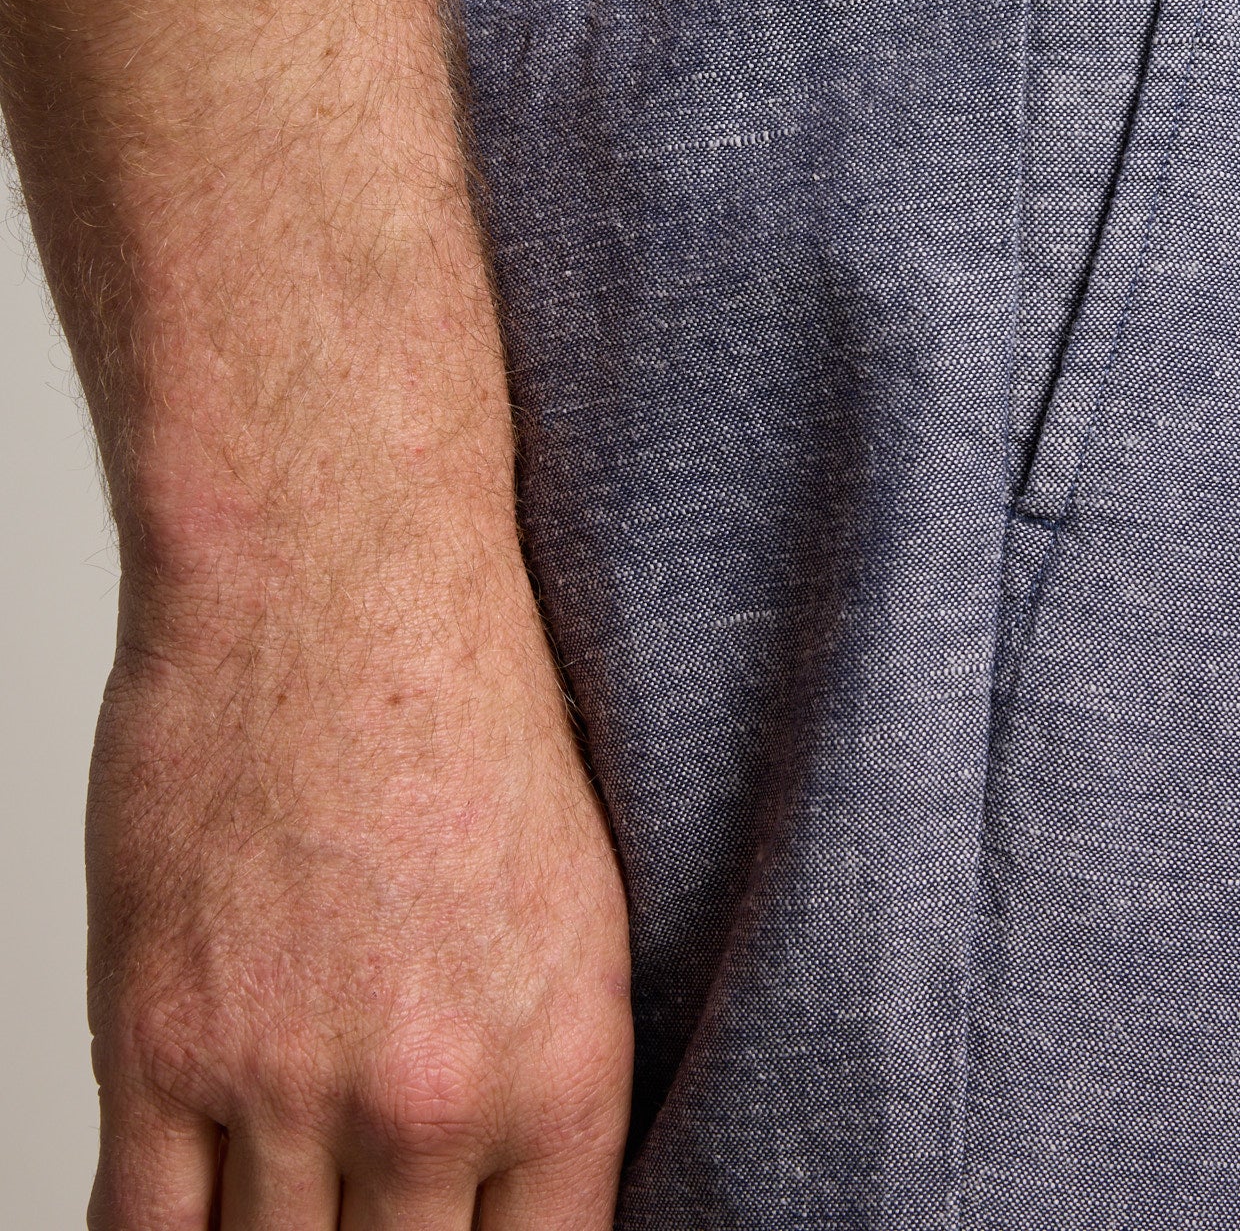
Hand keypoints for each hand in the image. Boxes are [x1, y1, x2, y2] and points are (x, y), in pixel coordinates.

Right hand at [84, 516, 631, 1228]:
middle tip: (365, 1217)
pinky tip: (194, 1219)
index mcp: (560, 1069)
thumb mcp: (576, 903)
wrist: (336, 576)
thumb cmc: (457, 696)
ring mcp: (285, 1085)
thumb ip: (539, 1069)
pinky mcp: (161, 1047)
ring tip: (290, 1205)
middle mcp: (429, 1102)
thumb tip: (509, 1186)